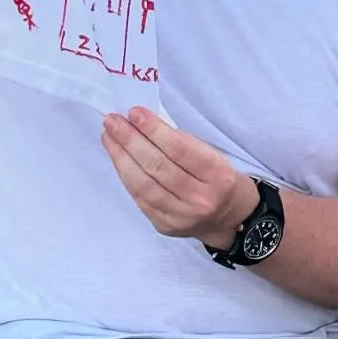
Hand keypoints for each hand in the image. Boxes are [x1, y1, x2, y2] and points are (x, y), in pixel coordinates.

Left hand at [102, 107, 257, 247]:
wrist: (229, 218)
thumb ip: (182, 141)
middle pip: (158, 167)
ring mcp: (181, 217)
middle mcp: (200, 199)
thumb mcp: (213, 154)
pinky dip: (126, 175)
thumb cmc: (219, 176)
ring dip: (121, 157)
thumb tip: (143, 122)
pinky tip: (117, 158)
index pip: (180, 150)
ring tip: (108, 136)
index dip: (154, 130)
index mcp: (217, 175)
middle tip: (112, 121)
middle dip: (130, 141)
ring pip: (144, 185)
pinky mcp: (164, 226)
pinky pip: (140, 198)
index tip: (134, 112)